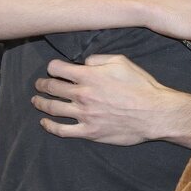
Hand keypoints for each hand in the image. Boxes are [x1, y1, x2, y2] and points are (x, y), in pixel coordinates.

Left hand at [33, 55, 190, 145]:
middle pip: (52, 88)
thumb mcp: (121, 61)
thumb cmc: (140, 86)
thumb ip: (98, 59)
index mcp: (88, 76)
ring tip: (36, 101)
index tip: (52, 69)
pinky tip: (45, 123)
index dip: (52, 67)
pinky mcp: (89, 132)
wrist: (154, 112)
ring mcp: (84, 114)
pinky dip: (50, 126)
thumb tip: (85, 62)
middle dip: (42, 84)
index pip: (57, 68)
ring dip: (41, 103)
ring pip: (53, 109)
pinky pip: (62, 130)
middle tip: (39, 85)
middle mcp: (82, 94)